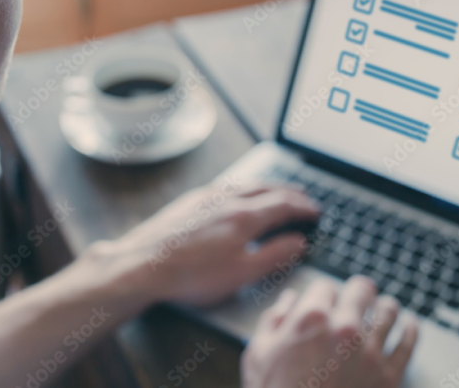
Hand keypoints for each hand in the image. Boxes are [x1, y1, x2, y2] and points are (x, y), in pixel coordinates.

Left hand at [93, 181, 319, 306]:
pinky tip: (239, 193)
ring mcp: (207, 197)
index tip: (315, 211)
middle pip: (267, 189)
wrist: (143, 264)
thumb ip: (274, 256)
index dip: (303, 208)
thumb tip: (298, 243)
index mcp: (244, 217)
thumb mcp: (241, 274)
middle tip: (303, 196)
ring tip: (277, 190)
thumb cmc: (191, 275)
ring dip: (267, 186)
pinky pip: (226, 185)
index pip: (283, 205)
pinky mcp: (190, 200)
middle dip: (289, 192)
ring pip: (245, 184)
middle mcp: (227, 199)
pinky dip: (243, 186)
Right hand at [242, 277, 418, 387]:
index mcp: (311, 318)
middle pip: (362, 289)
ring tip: (384, 307)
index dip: (324, 293)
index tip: (326, 301)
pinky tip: (409, 324)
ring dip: (384, 306)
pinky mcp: (389, 376)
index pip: (326, 285)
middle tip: (360, 295)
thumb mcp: (258, 354)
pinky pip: (409, 343)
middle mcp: (345, 328)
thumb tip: (288, 300)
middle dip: (358, 291)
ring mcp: (370, 352)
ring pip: (389, 311)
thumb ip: (273, 320)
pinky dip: (410, 329)